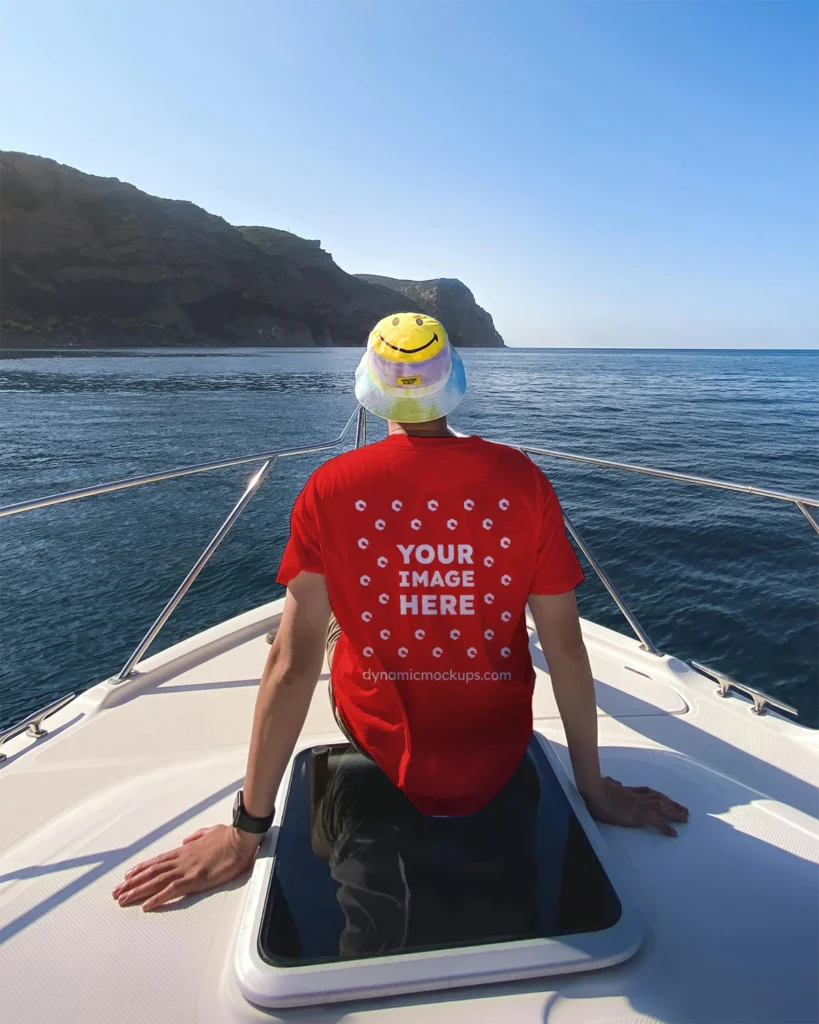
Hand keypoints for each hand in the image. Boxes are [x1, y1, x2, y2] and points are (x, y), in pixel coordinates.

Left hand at [112, 825, 260, 910]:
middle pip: (151, 872)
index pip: (157, 861)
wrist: (240, 838)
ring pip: (156, 881)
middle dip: (132, 883)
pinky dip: (157, 898)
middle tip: (116, 892)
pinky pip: (171, 890)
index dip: (140, 869)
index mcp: (184, 850)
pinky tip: (146, 906)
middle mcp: (181, 859)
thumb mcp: (209, 831)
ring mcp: (186, 869)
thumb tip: (185, 841)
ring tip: (122, 899)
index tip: (126, 877)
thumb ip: (195, 837)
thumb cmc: (228, 835)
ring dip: (138, 891)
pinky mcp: (195, 879)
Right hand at [581, 777, 687, 836]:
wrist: (594, 792)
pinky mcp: (637, 814)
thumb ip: (612, 783)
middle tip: (685, 811)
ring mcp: (638, 804)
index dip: (659, 796)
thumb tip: (615, 783)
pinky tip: (674, 833)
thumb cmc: (594, 788)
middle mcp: (636, 796)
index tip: (667, 800)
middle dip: (673, 804)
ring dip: (675, 812)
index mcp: (628, 790)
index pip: (648, 792)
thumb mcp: (605, 783)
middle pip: (659, 798)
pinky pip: (656, 820)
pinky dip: (665, 827)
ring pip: (661, 806)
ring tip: (685, 819)